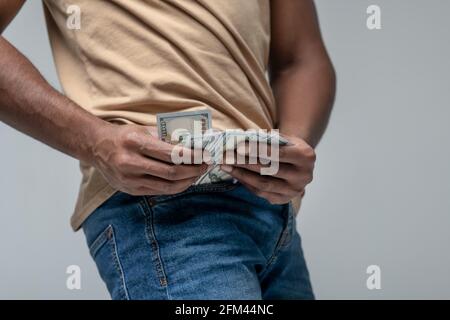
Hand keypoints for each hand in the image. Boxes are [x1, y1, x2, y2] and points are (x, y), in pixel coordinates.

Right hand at [89, 123, 208, 195]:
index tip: (205, 155)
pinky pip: (159, 191)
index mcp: (135, 143)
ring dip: (188, 181)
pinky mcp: (130, 190)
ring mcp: (129, 180)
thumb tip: (193, 143)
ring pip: (168, 186)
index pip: (171, 154)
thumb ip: (166, 137)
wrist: (97, 147)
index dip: (192, 157)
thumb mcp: (143, 129)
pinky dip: (175, 186)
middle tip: (205, 165)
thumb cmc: (124, 136)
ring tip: (198, 173)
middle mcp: (130, 163)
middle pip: (172, 173)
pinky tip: (184, 180)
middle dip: (194, 170)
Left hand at [220, 135, 315, 203]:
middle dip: (245, 163)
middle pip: (269, 170)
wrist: (299, 162)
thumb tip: (240, 142)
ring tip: (226, 166)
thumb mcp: (283, 138)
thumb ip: (266, 139)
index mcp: (306, 157)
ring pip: (263, 184)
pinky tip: (235, 174)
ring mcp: (293, 191)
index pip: (278, 153)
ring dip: (241, 175)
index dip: (257, 151)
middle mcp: (303, 176)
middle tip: (226, 157)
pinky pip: (260, 193)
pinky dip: (246, 183)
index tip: (238, 148)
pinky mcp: (283, 199)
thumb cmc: (287, 146)